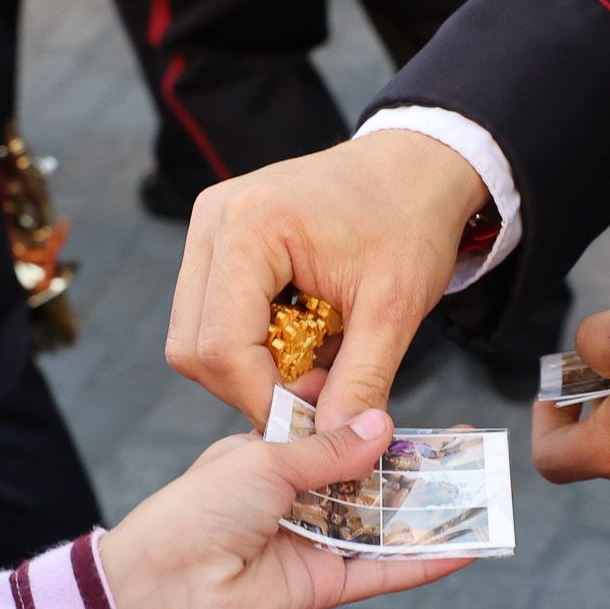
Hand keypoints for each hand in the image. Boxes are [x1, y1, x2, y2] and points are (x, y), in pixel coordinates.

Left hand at [98, 410, 468, 608]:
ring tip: (483, 489)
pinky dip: (425, 561)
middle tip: (468, 445)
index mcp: (270, 458)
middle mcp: (297, 500)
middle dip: (417, 464)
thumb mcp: (266, 458)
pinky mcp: (327, 585)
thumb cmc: (199, 509)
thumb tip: (383, 425)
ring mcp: (315, 543)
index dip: (373, 421)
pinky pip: (385, 570)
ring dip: (432, 510)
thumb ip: (331, 449)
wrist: (163, 587)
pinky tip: (468, 548)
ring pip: (386, 523)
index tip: (416, 403)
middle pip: (371, 478)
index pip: (333, 434)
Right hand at [167, 131, 488, 430]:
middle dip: (253, 387)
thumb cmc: (409, 221)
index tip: (314, 423)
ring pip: (197, 336)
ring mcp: (208, 228)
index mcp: (251, 226)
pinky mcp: (216, 241)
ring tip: (316, 364)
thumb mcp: (396, 308)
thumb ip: (363, 378)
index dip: (263, 398)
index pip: (222, 345)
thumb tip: (339, 440)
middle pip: (195, 346)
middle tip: (319, 393)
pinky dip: (252, 344)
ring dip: (252, 368)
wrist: (414, 168)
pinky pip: (211, 316)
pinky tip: (302, 339)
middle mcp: (213, 221)